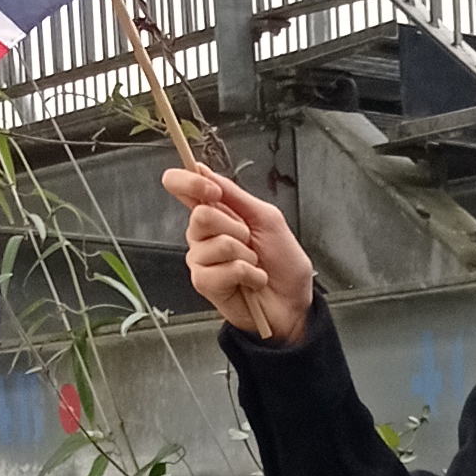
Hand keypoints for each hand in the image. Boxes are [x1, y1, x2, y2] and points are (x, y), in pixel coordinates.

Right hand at [161, 167, 313, 343]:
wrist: (293, 305)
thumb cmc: (283, 265)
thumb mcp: (267, 219)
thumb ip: (235, 194)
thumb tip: (203, 170)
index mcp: (217, 213)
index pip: (183, 187)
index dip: (189, 182)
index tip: (212, 191)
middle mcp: (204, 234)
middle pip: (200, 215)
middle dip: (235, 228)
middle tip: (250, 243)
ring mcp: (202, 259)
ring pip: (214, 243)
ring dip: (244, 255)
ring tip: (253, 265)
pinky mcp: (204, 283)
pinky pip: (221, 269)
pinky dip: (246, 274)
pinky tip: (251, 281)